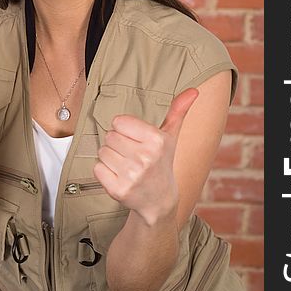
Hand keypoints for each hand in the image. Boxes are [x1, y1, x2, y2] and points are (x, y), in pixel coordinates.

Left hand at [93, 88, 198, 225]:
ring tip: (126, 165)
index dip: (125, 130)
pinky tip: (119, 176)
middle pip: (109, 136)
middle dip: (117, 144)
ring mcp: (131, 175)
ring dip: (110, 158)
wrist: (159, 200)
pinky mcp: (118, 190)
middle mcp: (145, 158)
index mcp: (156, 140)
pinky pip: (97, 168)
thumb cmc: (162, 162)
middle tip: (131, 154)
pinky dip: (104, 172)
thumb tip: (193, 90)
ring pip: (102, 151)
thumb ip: (178, 111)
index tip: (135, 140)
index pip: (119, 122)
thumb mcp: (171, 136)